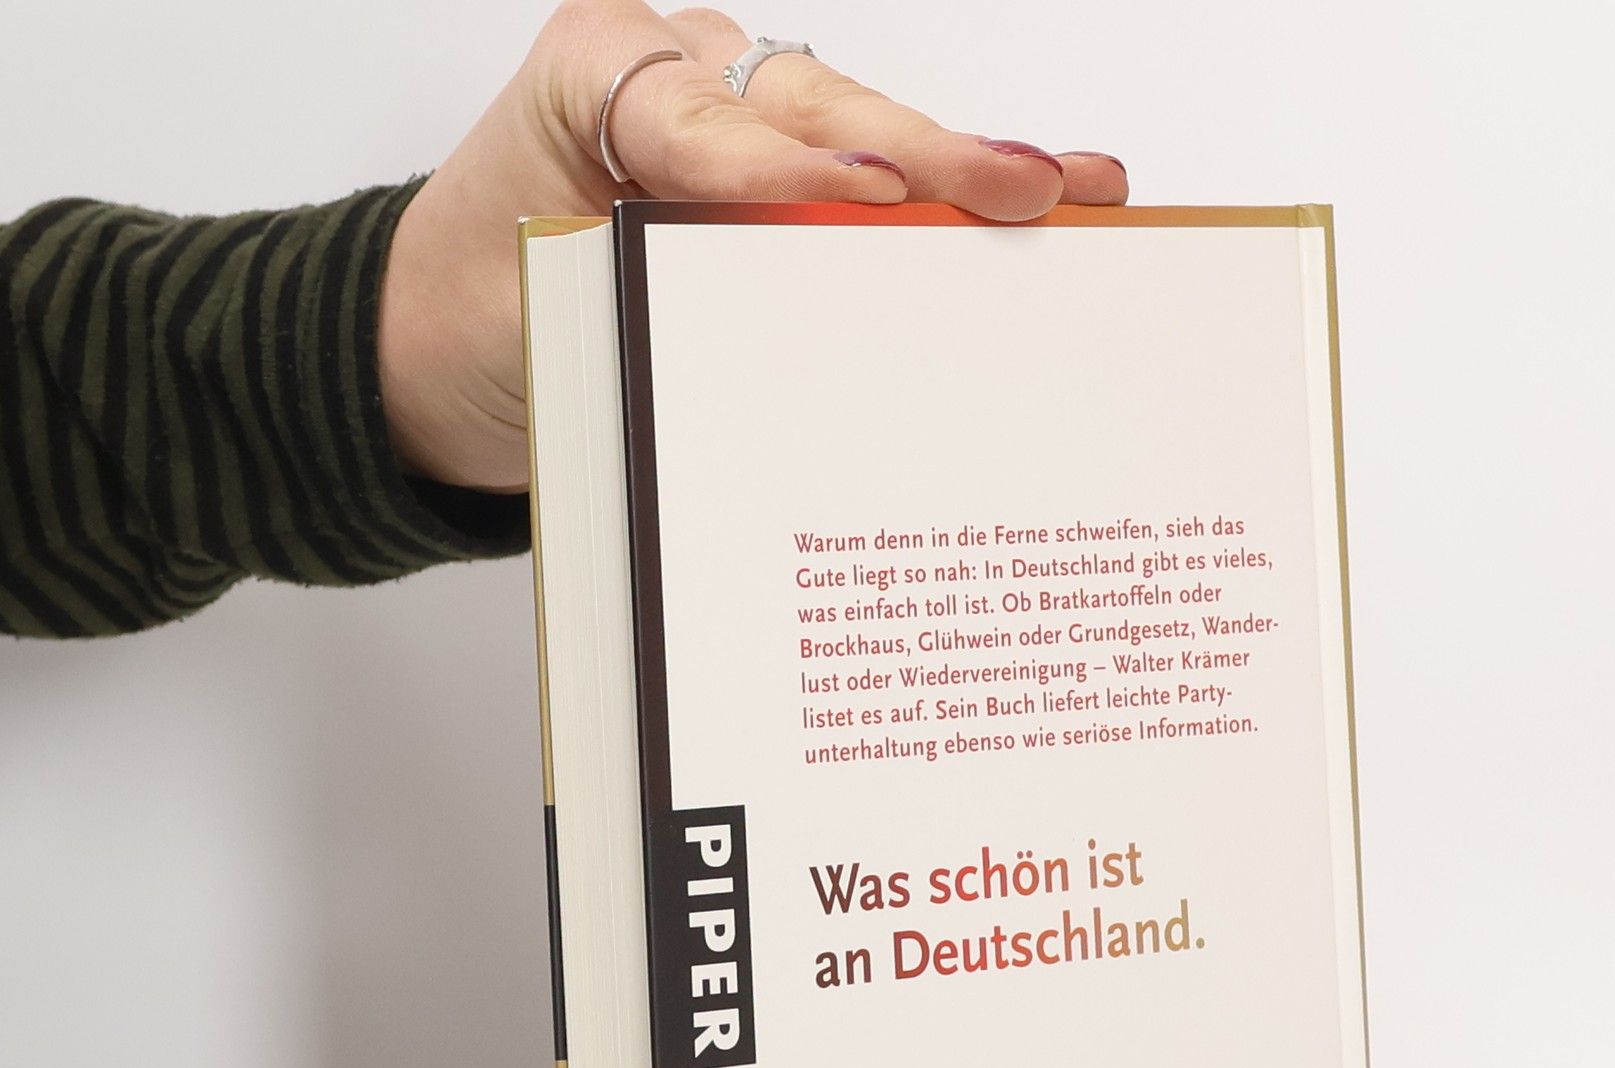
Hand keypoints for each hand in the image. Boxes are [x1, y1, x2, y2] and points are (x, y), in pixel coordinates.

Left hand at [379, 3, 1128, 490]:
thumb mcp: (534, 312)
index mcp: (598, 80)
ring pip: (862, 133)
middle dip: (922, 154)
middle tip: (1021, 188)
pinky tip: (1045, 199)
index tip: (860, 195)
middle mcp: (678, 76)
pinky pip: (867, 181)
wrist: (442, 346)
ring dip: (968, 168)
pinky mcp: (774, 180)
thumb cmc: (477, 320)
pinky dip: (949, 202)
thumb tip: (773, 320)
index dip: (785, 161)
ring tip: (1074, 190)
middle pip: (814, 109)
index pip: (703, 118)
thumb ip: (636, 289)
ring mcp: (737, 119)